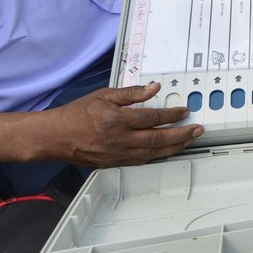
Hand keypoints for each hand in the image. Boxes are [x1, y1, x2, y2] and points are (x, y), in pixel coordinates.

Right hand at [48, 83, 202, 167]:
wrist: (55, 136)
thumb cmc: (77, 114)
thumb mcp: (103, 95)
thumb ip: (131, 93)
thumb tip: (153, 88)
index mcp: (118, 120)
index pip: (153, 118)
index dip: (172, 115)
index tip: (184, 111)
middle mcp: (120, 140)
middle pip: (159, 139)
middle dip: (182, 135)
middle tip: (197, 130)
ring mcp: (118, 154)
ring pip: (153, 154)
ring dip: (174, 148)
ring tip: (188, 142)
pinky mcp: (114, 163)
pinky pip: (141, 161)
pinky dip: (157, 157)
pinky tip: (167, 153)